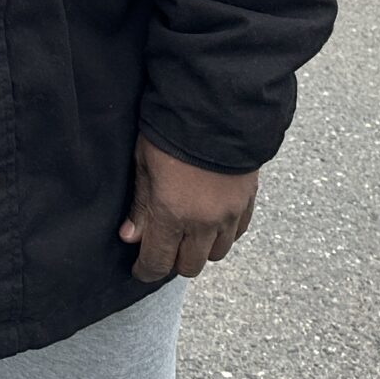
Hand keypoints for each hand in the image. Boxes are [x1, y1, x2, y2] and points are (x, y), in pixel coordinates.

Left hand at [118, 135, 258, 281]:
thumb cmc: (173, 129)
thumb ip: (140, 205)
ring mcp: (230, 214)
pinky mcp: (248, 202)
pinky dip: (223, 234)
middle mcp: (204, 222)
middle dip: (174, 262)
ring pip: (216, 254)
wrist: (218, 107)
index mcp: (172, 213)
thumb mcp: (144, 163)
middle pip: (190, 266)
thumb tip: (131, 237)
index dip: (146, 270)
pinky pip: (237, 234)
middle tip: (164, 247)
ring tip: (189, 232)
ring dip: (201, 249)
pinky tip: (212, 220)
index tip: (140, 270)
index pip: (158, 262)